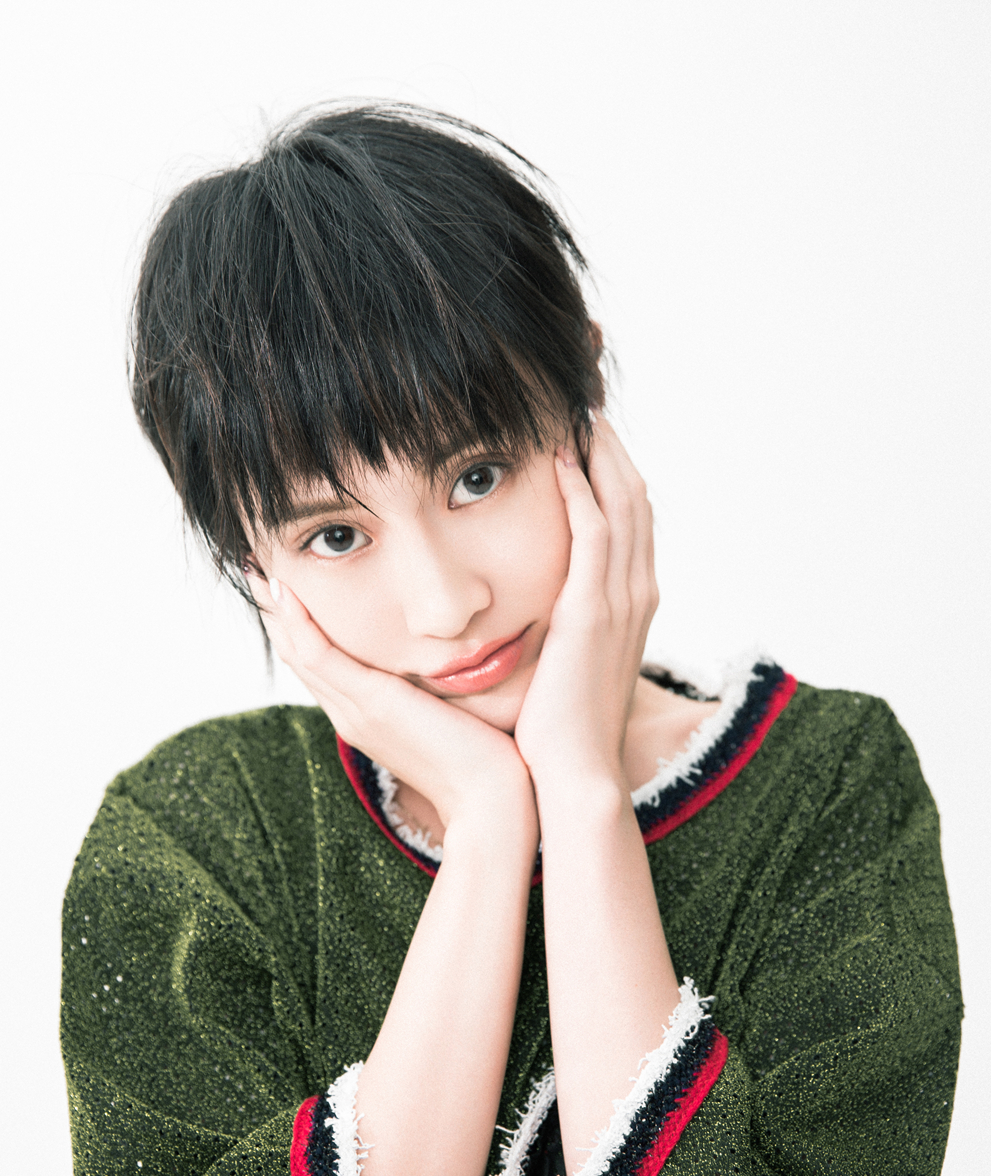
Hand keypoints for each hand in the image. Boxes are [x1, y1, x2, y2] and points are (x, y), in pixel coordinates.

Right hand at [246, 576, 531, 830]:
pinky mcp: (370, 703)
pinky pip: (318, 655)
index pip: (320, 666)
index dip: (298, 629)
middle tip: (255, 572)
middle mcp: (350, 715)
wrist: (490, 800)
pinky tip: (287, 591)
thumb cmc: (486, 760)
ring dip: (276, 610)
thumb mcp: (453, 716)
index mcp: (365, 718)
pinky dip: (298, 622)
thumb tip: (455, 661)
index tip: (287, 590)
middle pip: (298, 657)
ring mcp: (355, 711)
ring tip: (257, 572)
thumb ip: (440, 692)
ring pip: (298, 653)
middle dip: (277, 614)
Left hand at [513, 414, 658, 795]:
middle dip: (613, 446)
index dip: (616, 470)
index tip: (590, 432)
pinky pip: (594, 536)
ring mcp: (621, 602)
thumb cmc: (562, 725)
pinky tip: (559, 458)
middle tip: (589, 402)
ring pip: (622, 504)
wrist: (575, 773)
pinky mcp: (592, 613)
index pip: (632, 517)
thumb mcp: (569, 662)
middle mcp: (637, 593)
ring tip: (578, 410)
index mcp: (632, 603)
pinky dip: (582, 492)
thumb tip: (537, 608)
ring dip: (600, 453)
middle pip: (635, 497)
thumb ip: (563, 625)